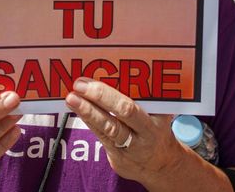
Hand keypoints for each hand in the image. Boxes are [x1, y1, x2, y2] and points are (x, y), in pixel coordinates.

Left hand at [65, 78, 185, 185]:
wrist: (162, 166)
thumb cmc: (155, 128)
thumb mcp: (160, 113)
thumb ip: (145, 96)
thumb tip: (118, 69)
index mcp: (157, 117)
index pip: (137, 102)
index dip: (117, 91)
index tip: (103, 73)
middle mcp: (145, 133)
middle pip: (124, 112)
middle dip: (101, 96)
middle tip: (80, 84)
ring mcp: (131, 147)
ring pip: (108, 127)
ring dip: (88, 111)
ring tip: (71, 98)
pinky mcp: (117, 157)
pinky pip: (101, 136)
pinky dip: (88, 120)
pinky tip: (75, 108)